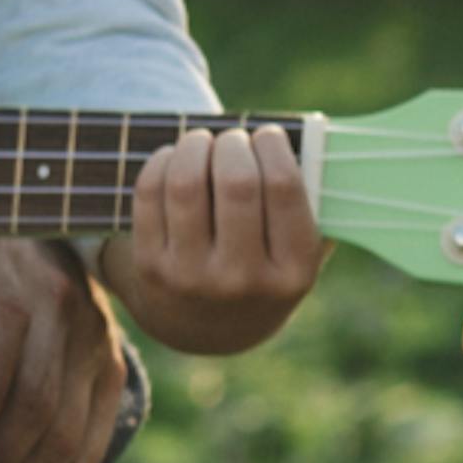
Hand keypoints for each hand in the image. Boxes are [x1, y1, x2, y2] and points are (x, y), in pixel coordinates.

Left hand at [103, 121, 317, 355]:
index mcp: (293, 272)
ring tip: (202, 141)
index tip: (267, 134)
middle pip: (236, 182)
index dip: (273, 147)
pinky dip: (163, 161)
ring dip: (195, 146)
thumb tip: (307, 136)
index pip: (284, 188)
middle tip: (233, 138)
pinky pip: (150, 194)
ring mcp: (192, 277)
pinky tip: (175, 158)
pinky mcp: (151, 268)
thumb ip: (312, 203)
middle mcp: (242, 280)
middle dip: (233, 143)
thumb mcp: (297, 252)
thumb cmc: (262, 266)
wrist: (207, 327)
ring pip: (186, 183)